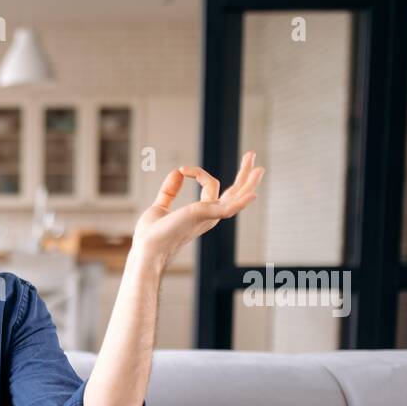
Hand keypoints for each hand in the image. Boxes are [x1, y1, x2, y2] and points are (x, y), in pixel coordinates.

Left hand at [131, 150, 264, 269]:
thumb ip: (169, 191)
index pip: (210, 187)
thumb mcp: (160, 207)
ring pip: (236, 197)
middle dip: (243, 174)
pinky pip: (228, 208)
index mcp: (200, 214)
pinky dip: (241, 201)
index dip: (198, 174)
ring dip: (248, 181)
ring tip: (259, 166)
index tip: (181, 170)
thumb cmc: (151, 237)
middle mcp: (209, 216)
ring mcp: (209, 217)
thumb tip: (177, 172)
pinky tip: (252, 194)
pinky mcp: (205, 216)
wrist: (146, 250)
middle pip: (233, 192)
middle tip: (251, 155)